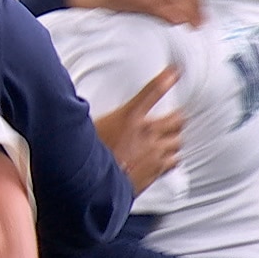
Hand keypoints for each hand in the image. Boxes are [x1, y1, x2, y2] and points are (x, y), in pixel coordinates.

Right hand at [93, 65, 183, 193]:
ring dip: (176, 139)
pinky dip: (173, 159)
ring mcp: (154, 152)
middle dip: (177, 118)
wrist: (95, 186)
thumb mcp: (89, 127)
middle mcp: (147, 133)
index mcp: (130, 116)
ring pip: (178, 142)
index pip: (153, 91)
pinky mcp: (155, 170)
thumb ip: (97, 116)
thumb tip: (80, 106)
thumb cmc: (88, 155)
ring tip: (171, 139)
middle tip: (175, 117)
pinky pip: (173, 162)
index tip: (176, 71)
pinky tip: (168, 159)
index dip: (167, 78)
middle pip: (177, 120)